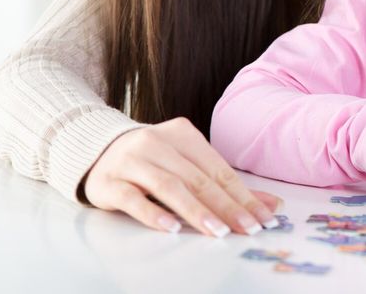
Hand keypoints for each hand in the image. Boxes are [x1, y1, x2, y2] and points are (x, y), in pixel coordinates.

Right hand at [83, 117, 281, 236]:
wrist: (94, 151)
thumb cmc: (151, 161)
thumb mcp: (187, 165)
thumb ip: (225, 185)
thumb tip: (271, 206)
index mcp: (182, 134)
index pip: (218, 169)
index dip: (242, 195)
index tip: (262, 218)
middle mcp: (156, 143)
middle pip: (197, 179)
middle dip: (226, 206)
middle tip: (247, 228)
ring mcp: (131, 161)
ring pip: (169, 187)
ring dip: (196, 211)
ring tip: (218, 232)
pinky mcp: (109, 182)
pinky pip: (133, 198)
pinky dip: (153, 213)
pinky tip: (171, 228)